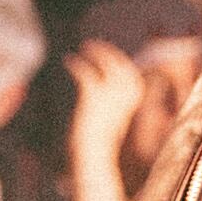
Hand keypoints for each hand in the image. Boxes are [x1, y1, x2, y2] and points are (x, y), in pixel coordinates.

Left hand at [62, 37, 147, 173]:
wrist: (91, 155)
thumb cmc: (98, 141)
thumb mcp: (108, 120)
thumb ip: (110, 106)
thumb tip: (102, 97)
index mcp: (133, 100)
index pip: (130, 74)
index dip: (118, 62)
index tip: (107, 56)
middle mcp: (126, 94)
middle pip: (119, 64)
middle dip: (107, 52)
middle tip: (92, 45)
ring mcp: (111, 93)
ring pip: (104, 63)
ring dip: (95, 52)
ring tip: (83, 48)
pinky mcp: (93, 94)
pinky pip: (85, 72)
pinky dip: (76, 64)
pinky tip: (68, 60)